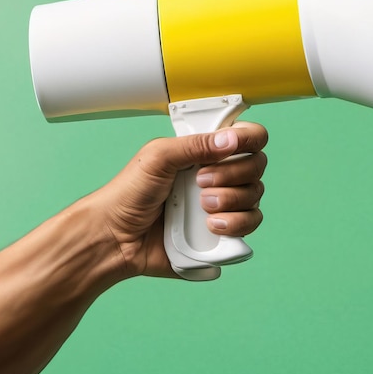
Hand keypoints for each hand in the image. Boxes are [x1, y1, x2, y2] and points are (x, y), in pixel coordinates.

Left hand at [91, 122, 267, 278]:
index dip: (249, 138)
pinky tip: (211, 226)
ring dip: (232, 200)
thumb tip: (230, 139)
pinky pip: (249, 225)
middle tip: (201, 181)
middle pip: (257, 166)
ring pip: (255, 196)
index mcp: (206, 151)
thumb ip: (194, 144)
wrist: (115, 237)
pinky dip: (235, 224)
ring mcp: (223, 204)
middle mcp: (220, 175)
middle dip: (233, 174)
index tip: (233, 146)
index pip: (247, 136)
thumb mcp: (158, 156)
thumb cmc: (129, 193)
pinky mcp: (222, 232)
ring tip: (203, 207)